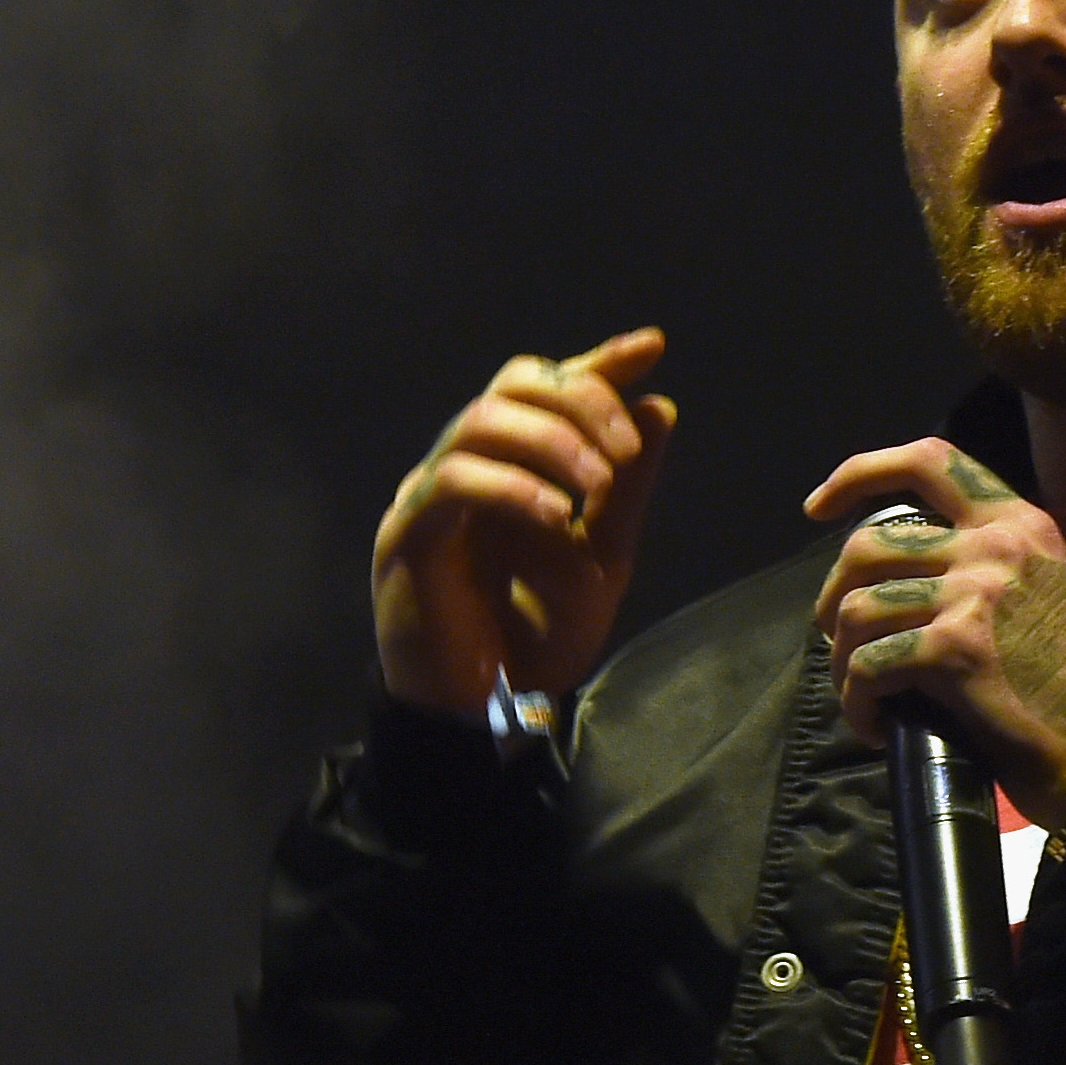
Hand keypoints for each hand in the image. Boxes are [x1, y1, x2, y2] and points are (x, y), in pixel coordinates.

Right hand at [374, 328, 677, 714]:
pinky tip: (557, 516)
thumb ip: (626, 489)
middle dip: (580, 400)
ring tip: (598, 484)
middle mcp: (466, 466)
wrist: (484, 717)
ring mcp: (430, 495)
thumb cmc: (534, 640)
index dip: (598, 362)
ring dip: (551, 441)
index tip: (652, 347)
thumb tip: (658, 406)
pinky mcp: (407, 535)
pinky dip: (512, 486)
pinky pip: (454, 482)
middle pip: (512, 385)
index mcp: (512, 465)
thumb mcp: (603, 560)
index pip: (547, 389)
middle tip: (626, 449)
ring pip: (480, 421)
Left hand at [802, 438, 1065, 831]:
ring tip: (863, 695)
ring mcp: (974, 594)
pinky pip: (868, 666)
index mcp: (1017, 521)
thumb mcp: (1040, 589)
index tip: (818, 506)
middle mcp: (995, 545)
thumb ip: (980, 563)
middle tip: (836, 640)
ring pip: (856, 610)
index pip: (928, 461)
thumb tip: (892, 575)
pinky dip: (858, 702)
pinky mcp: (954, 650)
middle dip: (832, 597)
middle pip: (867, 547)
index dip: (859, 472)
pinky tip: (877, 726)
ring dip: (842, 661)